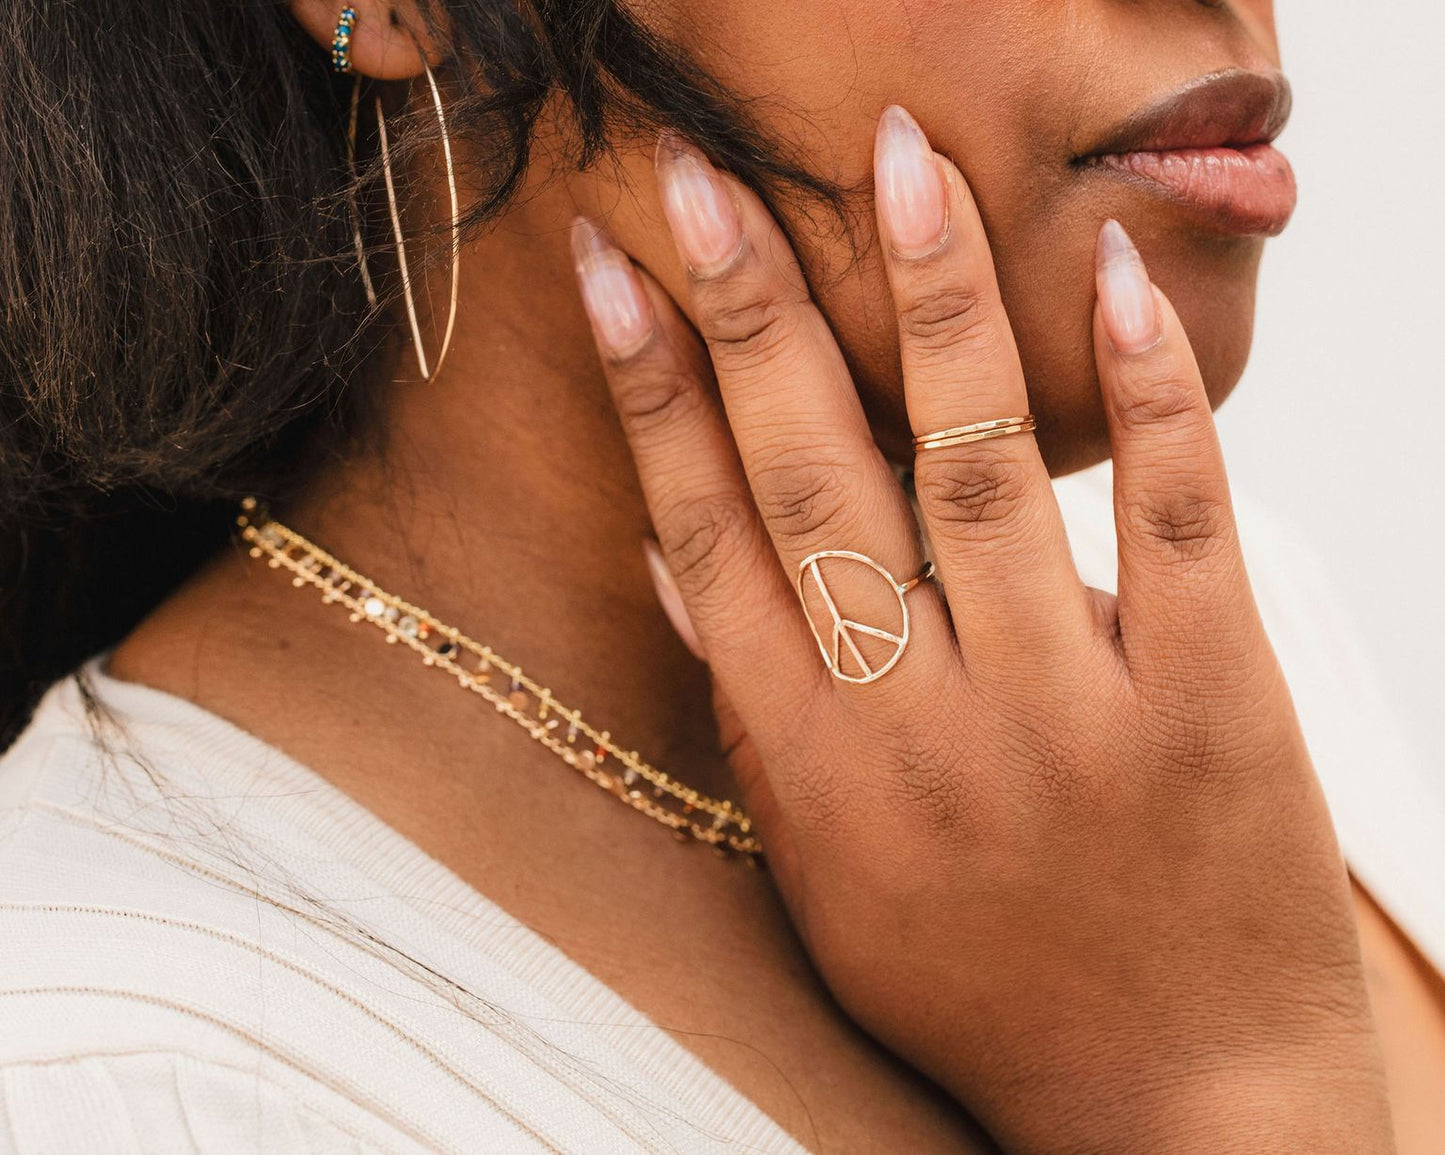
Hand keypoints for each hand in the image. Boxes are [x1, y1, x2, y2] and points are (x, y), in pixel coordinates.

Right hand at [569, 107, 1391, 1152]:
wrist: (1176, 1098)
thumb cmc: (982, 986)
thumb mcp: (827, 881)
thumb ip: (752, 720)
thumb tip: (673, 560)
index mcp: (820, 765)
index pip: (711, 534)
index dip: (653, 391)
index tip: (612, 275)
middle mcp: (925, 722)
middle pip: (815, 476)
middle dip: (750, 310)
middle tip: (701, 176)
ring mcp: (1070, 706)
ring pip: (979, 468)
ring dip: (930, 304)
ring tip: (892, 169)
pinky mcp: (1209, 698)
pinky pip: (1179, 516)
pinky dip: (1146, 391)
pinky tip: (1107, 277)